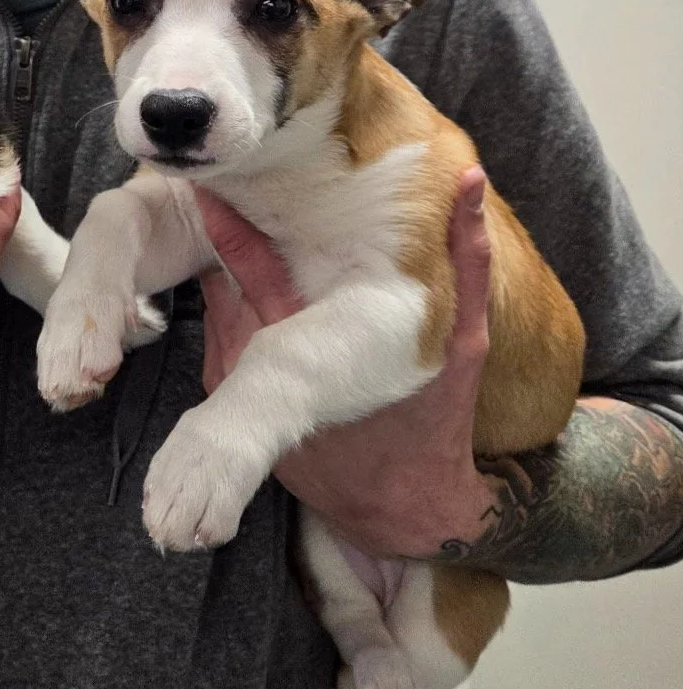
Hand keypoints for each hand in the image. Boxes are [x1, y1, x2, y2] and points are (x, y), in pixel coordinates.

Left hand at [194, 168, 494, 556]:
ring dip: (228, 271)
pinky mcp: (227, 403)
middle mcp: (260, 363)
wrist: (399, 509)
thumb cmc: (433, 422)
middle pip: (222, 280)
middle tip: (222, 185)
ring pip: (217, 304)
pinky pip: (219, 334)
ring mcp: (236, 385)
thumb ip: (467, 259)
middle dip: (225, 233)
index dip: (231, 220)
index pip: (251, 264)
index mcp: (309, 340)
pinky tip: (251, 289)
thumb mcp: (464, 342)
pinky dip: (231, 308)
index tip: (217, 179)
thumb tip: (471, 181)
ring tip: (239, 223)